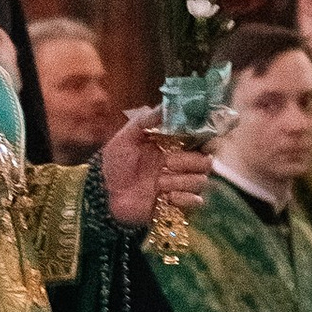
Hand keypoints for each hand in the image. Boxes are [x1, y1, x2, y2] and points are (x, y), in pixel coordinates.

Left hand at [100, 110, 212, 228]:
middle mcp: (181, 165)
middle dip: (188, 161)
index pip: (201, 141)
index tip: (200, 140)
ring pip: (201, 181)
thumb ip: (144, 120)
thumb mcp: (125, 137)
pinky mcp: (178, 204)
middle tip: (167, 161)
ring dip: (179, 181)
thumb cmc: (116, 164)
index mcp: (173, 146)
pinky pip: (196, 201)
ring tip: (158, 182)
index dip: (206, 140)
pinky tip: (165, 197)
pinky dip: (183, 198)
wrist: (105, 193)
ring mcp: (180, 185)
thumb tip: (166, 106)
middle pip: (206, 162)